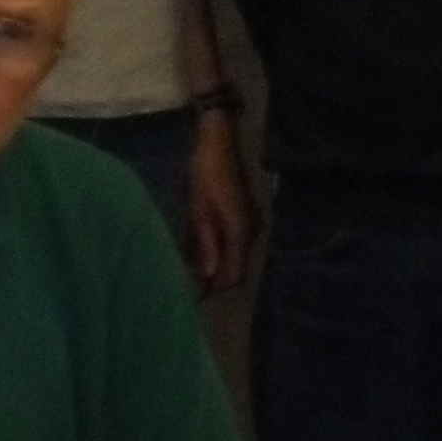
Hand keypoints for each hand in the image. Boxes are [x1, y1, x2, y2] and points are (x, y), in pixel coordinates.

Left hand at [187, 109, 254, 293]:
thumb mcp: (200, 210)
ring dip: (217, 265)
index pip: (233, 274)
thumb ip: (206, 244)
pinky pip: (235, 241)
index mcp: (240, 231)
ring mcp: (251, 222)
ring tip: (191, 270)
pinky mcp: (245, 214)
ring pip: (236, 255)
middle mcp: (251, 230)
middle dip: (216, 280)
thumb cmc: (205, 174)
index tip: (194, 298)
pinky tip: (200, 249)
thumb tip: (210, 276)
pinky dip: (219, 250)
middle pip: (237, 267)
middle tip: (190, 287)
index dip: (215, 289)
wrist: (218, 142)